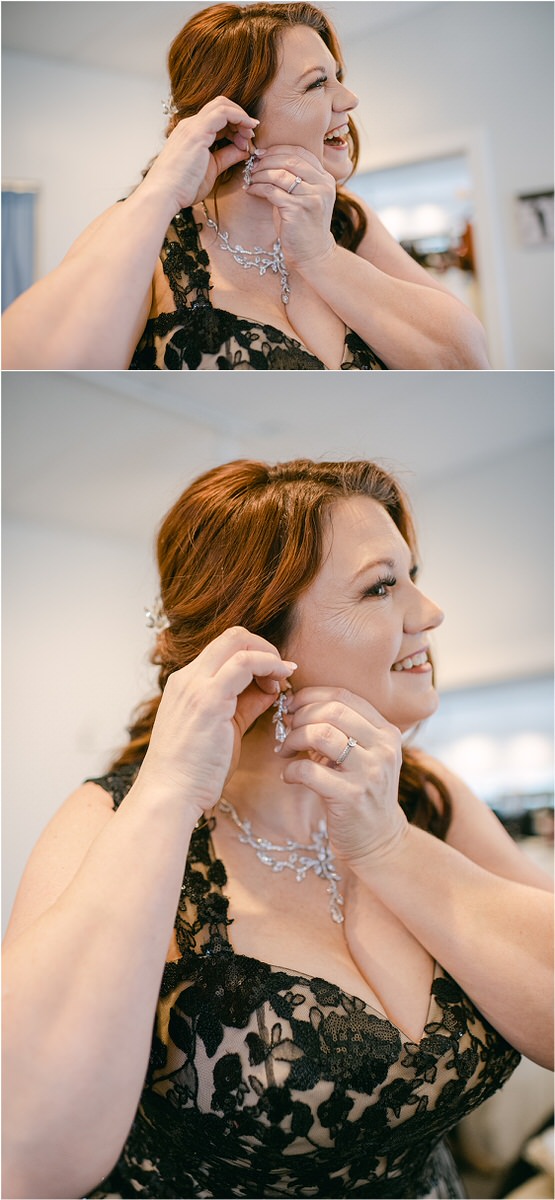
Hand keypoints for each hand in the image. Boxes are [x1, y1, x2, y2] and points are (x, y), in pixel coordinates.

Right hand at [136, 626, 296, 819]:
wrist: (170, 795)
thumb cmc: (194, 771)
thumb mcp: (224, 728)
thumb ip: (246, 704)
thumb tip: (270, 688)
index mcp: (186, 683)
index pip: (224, 648)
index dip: (255, 655)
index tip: (273, 677)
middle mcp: (188, 677)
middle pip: (233, 636)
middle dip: (265, 648)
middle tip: (282, 673)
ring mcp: (195, 685)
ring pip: (238, 641)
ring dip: (269, 655)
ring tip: (282, 679)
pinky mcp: (209, 699)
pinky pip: (245, 663)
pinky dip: (268, 665)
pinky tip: (279, 683)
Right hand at [141, 96, 259, 214]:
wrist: (164, 194)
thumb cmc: (182, 187)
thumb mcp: (211, 169)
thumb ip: (226, 157)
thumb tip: (243, 149)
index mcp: (191, 133)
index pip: (217, 118)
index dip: (235, 126)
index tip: (245, 142)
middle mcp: (190, 125)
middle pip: (220, 106)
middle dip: (239, 117)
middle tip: (250, 135)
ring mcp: (193, 126)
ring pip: (222, 105)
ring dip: (241, 117)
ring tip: (249, 136)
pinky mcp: (198, 131)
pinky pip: (223, 113)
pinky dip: (239, 118)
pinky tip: (247, 131)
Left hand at [246, 145, 335, 268]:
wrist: (312, 254)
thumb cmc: (304, 225)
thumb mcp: (305, 197)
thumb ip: (295, 178)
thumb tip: (266, 159)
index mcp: (325, 178)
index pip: (301, 152)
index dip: (279, 149)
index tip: (262, 154)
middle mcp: (322, 185)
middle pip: (290, 160)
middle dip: (267, 160)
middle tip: (252, 166)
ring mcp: (311, 197)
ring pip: (279, 174)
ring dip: (260, 174)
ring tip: (250, 178)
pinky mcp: (297, 210)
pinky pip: (272, 191)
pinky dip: (258, 188)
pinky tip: (251, 190)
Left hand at [277, 686, 407, 864]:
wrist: (380, 840)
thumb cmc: (363, 792)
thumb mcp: (366, 755)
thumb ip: (345, 729)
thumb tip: (298, 704)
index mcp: (387, 732)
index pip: (344, 696)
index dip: (311, 695)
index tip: (292, 705)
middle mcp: (383, 748)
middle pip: (332, 710)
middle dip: (301, 715)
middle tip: (287, 728)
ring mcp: (369, 772)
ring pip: (321, 734)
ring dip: (294, 738)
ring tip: (285, 750)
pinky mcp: (351, 797)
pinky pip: (309, 771)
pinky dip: (290, 770)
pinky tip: (288, 776)